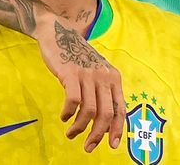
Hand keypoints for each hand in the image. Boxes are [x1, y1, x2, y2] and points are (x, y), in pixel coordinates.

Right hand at [34, 13, 125, 152]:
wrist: (59, 32)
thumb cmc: (78, 56)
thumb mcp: (97, 72)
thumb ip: (102, 92)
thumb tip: (105, 124)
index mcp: (114, 78)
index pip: (120, 109)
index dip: (118, 130)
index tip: (112, 146)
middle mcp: (104, 76)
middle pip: (106, 114)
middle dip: (98, 135)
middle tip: (88, 147)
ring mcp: (87, 74)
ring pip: (89, 111)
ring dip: (79, 128)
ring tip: (71, 134)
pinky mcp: (71, 73)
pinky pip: (73, 101)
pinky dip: (68, 113)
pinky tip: (63, 116)